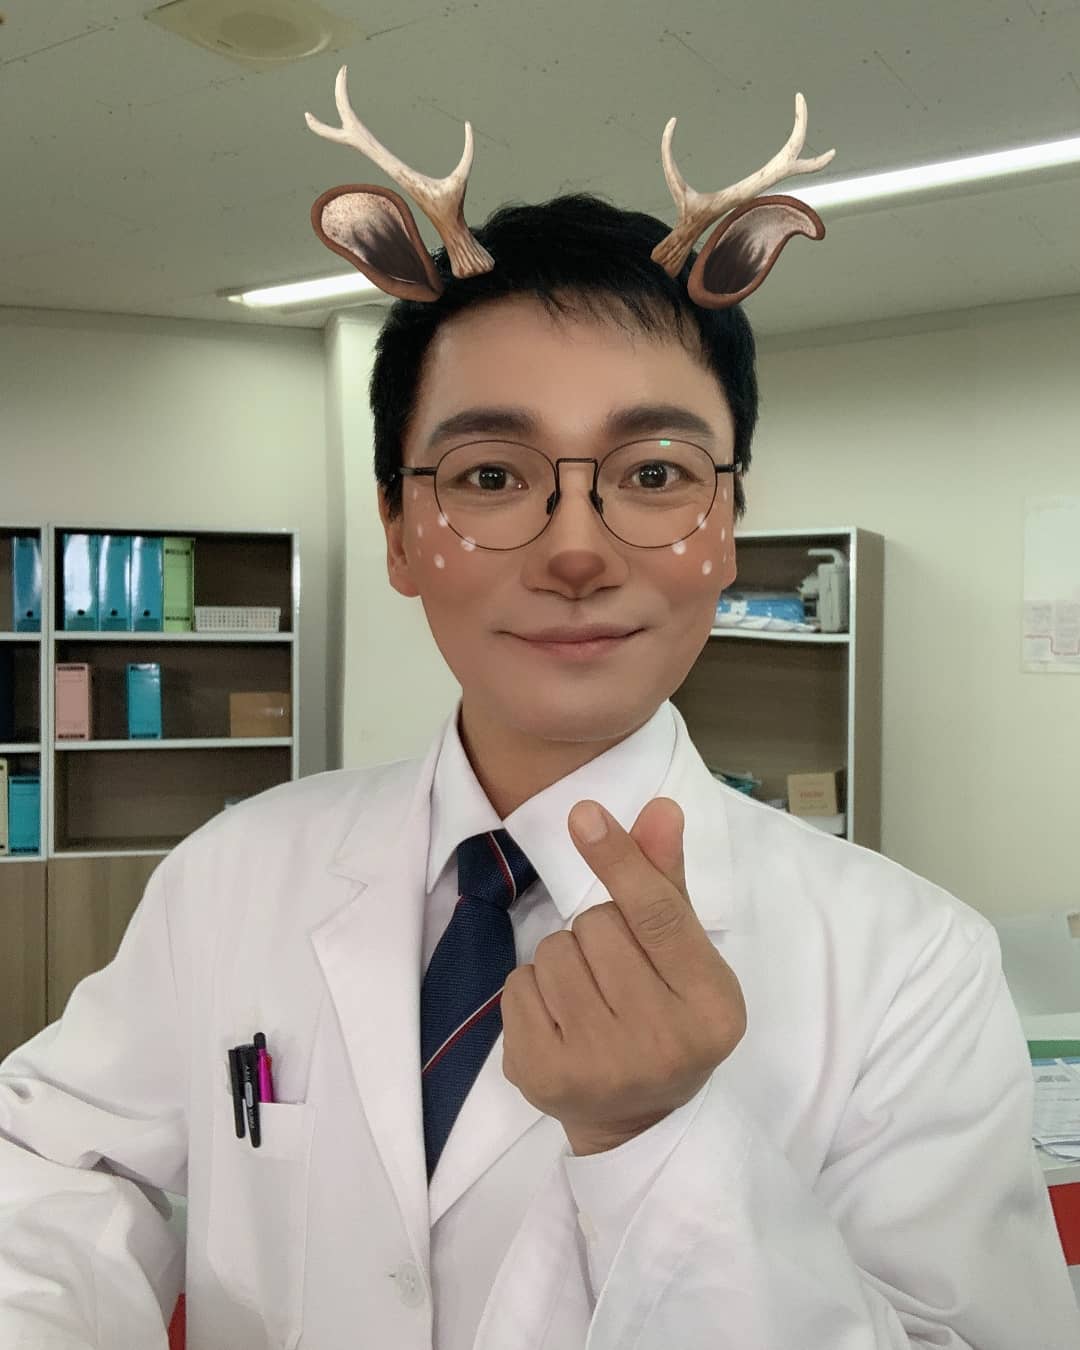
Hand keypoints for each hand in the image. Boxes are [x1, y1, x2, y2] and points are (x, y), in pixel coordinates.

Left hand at [501, 796, 745, 1154]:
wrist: (637, 1120)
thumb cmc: (667, 1018)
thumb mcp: (685, 957)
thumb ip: (666, 883)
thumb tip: (659, 809)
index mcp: (710, 1007)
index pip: (656, 917)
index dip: (619, 860)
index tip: (584, 814)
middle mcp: (661, 1042)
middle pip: (596, 927)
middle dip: (598, 933)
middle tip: (617, 973)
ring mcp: (599, 1066)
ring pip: (553, 952)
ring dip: (563, 959)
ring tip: (589, 998)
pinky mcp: (543, 1078)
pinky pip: (517, 986)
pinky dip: (531, 990)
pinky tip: (559, 1020)